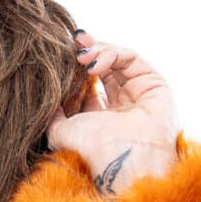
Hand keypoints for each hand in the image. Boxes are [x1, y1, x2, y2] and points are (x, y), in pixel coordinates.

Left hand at [46, 32, 177, 195]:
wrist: (121, 160)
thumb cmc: (91, 150)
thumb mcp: (60, 131)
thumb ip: (52, 113)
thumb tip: (45, 97)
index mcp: (102, 118)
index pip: (88, 84)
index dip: (75, 68)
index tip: (60, 56)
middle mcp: (123, 105)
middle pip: (104, 68)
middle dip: (88, 52)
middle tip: (73, 42)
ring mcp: (139, 93)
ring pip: (117, 59)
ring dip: (97, 51)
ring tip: (82, 56)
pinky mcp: (154, 83)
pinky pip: (131, 58)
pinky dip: (112, 53)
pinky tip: (96, 64)